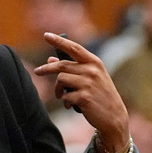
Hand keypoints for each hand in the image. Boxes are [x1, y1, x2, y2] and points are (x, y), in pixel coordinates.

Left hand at [34, 33, 130, 152]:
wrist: (114, 117)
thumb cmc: (100, 95)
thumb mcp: (90, 78)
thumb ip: (73, 68)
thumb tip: (50, 60)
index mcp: (94, 62)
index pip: (74, 48)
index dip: (59, 41)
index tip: (46, 35)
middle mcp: (92, 70)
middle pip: (62, 65)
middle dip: (46, 69)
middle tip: (37, 72)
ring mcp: (88, 83)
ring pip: (61, 80)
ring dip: (58, 90)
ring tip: (62, 96)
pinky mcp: (84, 97)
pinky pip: (65, 96)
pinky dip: (66, 102)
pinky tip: (72, 105)